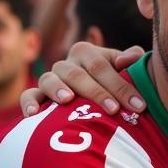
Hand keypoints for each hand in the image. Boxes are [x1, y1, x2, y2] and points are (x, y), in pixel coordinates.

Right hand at [20, 42, 146, 116]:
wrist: (94, 99)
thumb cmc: (113, 84)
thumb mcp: (124, 72)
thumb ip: (132, 63)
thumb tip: (131, 57)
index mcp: (87, 53)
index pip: (103, 66)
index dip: (121, 85)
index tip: (139, 105)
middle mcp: (66, 64)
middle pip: (78, 75)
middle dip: (98, 93)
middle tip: (114, 110)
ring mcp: (50, 79)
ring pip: (49, 79)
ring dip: (57, 89)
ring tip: (68, 99)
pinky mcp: (36, 96)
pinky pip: (28, 96)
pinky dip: (29, 103)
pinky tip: (34, 114)